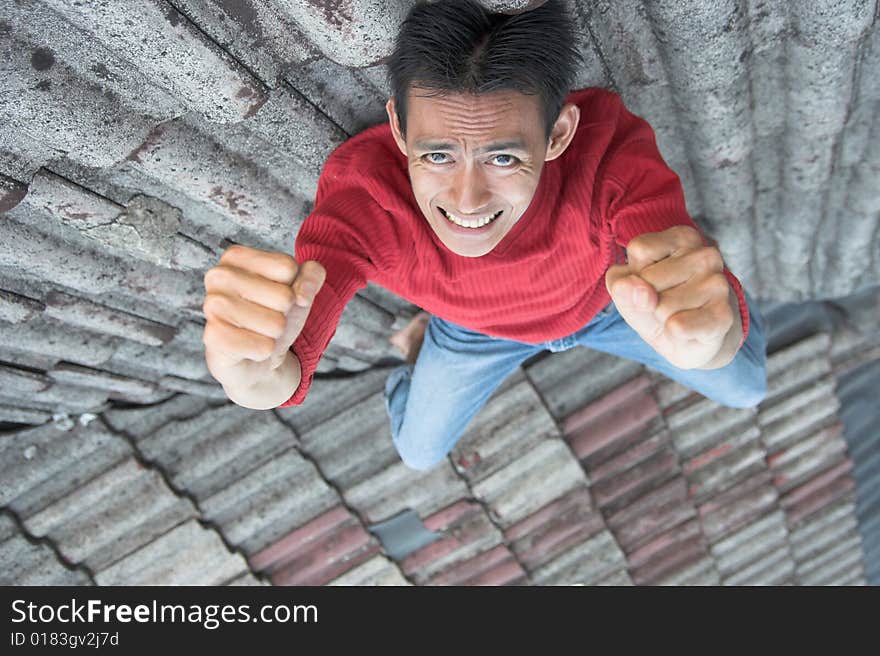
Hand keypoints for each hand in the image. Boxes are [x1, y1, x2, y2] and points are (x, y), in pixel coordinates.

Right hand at [202, 245, 325, 386]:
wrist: (253, 358)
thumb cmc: (273, 316)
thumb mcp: (298, 290)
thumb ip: (312, 275)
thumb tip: (302, 295)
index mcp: (235, 256)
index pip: (288, 267)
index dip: (292, 288)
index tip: (272, 296)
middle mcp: (219, 276)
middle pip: (285, 296)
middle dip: (284, 314)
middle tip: (265, 319)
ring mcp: (212, 306)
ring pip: (276, 324)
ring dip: (274, 335)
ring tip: (257, 333)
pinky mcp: (213, 337)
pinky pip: (264, 347)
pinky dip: (264, 352)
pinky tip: (248, 348)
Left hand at [604, 225, 739, 368]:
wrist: (693, 341)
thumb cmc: (657, 306)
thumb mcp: (629, 291)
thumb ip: (621, 288)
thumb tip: (636, 290)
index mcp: (684, 237)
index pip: (639, 249)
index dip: (635, 274)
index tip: (652, 281)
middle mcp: (707, 254)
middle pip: (647, 281)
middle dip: (647, 300)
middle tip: (666, 304)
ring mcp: (718, 284)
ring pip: (661, 307)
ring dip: (661, 319)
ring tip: (678, 316)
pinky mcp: (723, 315)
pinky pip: (679, 327)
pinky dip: (673, 334)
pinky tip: (687, 331)